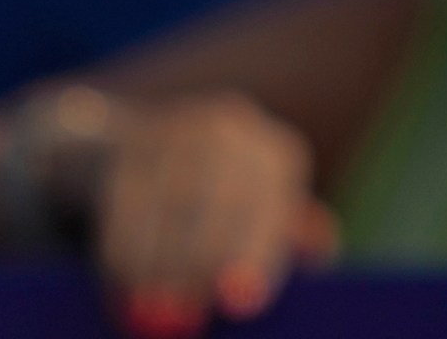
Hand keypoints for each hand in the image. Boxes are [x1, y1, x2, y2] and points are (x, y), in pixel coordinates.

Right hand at [78, 93, 332, 337]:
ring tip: (153, 310)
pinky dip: (126, 247)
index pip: (271, 207)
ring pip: (170, 202)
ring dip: (159, 265)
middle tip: (185, 318)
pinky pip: (128, 198)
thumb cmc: (219, 199)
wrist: (148, 148)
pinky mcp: (133, 137)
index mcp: (276, 156)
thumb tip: (320, 253)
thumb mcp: (259, 211)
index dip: (258, 255)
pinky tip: (126, 282)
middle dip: (201, 266)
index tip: (243, 303)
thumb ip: (287, 236)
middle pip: (221, 201)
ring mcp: (181, 128)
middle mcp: (234, 131)